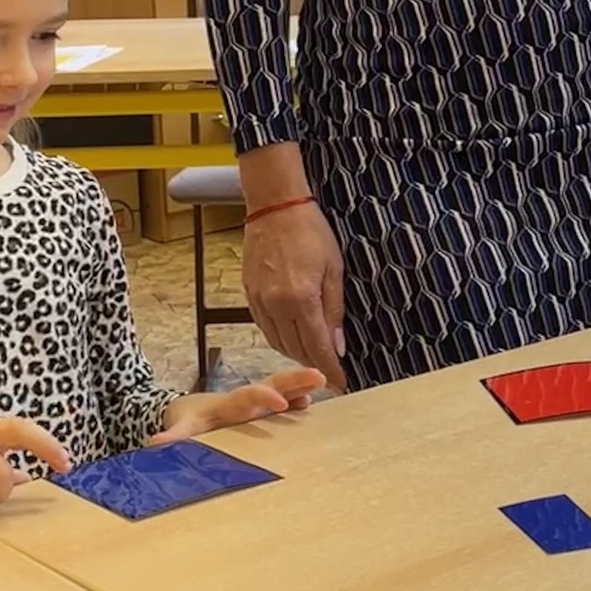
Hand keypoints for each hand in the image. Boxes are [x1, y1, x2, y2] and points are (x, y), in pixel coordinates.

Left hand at [154, 367, 325, 443]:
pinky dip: (298, 397)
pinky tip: (312, 400)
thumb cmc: (187, 421)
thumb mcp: (180, 429)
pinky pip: (284, 399)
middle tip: (317, 376)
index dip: (263, 399)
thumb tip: (156, 442)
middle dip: (294, 381)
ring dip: (302, 384)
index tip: (280, 403)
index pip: (246, 399)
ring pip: (281, 388)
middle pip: (271, 385)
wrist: (186, 411)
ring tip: (323, 379)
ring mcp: (256, 403)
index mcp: (227, 406)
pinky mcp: (263, 408)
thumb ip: (174, 435)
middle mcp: (245, 400)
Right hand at [243, 202, 347, 390]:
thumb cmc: (310, 231)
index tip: (341, 384)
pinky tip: (292, 337)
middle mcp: (276, 305)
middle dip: (315, 365)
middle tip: (331, 374)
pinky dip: (279, 338)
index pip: (317, 347)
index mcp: (301, 299)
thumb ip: (334, 310)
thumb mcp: (334, 269)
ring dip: (296, 354)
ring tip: (314, 357)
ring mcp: (259, 300)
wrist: (274, 206)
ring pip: (277, 342)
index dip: (330, 370)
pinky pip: (264, 328)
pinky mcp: (249, 294)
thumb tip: (338, 345)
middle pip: (296, 349)